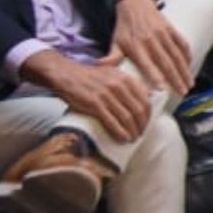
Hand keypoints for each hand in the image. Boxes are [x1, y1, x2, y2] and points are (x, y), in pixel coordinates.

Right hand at [24, 49, 153, 141]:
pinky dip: (120, 132)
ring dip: (132, 131)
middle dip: (141, 126)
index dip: (148, 115)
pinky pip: (112, 121)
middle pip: (138, 110)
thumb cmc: (89, 76)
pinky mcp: (94, 104)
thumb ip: (129, 83)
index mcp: (126, 78)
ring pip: (127, 117)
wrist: (65, 74)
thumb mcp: (113, 73)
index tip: (146, 124)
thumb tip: (147, 96)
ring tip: (132, 139)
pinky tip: (123, 139)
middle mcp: (119, 85)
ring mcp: (107, 94)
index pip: (145, 100)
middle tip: (140, 135)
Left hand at [107, 0, 192, 95]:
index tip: (162, 90)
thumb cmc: (124, 27)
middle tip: (183, 92)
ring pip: (177, 56)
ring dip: (184, 71)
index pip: (146, 64)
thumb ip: (112, 57)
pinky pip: (182, 44)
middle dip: (176, 79)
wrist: (135, 3)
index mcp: (135, 46)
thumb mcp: (115, 42)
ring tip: (189, 84)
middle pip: (166, 63)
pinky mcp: (171, 29)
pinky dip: (187, 56)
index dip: (155, 76)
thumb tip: (100, 68)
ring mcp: (163, 34)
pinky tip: (190, 66)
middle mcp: (150, 40)